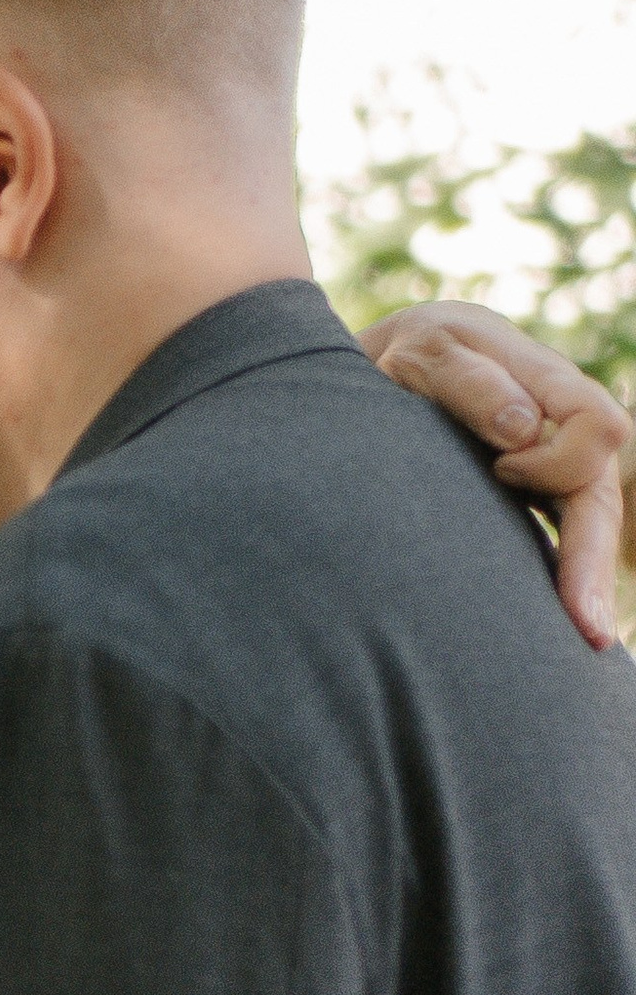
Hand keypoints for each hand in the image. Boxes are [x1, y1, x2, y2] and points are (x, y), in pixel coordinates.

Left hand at [360, 302, 627, 648]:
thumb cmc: (406, 355)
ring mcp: (552, 459)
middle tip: (586, 629)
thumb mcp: (424, 355)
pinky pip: (565, 534)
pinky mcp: (533, 491)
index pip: (596, 423)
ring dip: (587, 578)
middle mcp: (562, 423)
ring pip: (590, 519)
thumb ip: (469, 385)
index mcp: (545, 380)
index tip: (504, 471)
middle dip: (593, 558)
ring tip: (587, 639)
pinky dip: (565, 574)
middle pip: (601, 491)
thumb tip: (522, 429)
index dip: (557, 458)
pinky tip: (562, 624)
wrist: (393, 362)